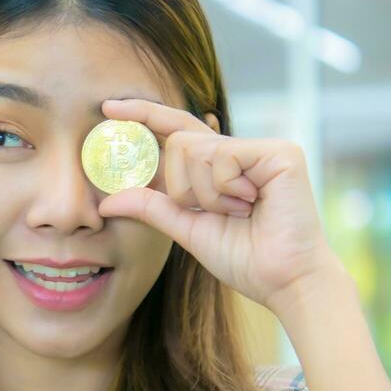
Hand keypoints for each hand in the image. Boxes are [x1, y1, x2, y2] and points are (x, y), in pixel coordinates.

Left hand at [95, 98, 344, 309]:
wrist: (284, 282)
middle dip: (181, 186)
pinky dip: (224, 188)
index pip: (176, 130)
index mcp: (220, 167)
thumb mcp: (188, 229)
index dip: (144, 115)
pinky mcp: (280, 152)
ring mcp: (262, 149)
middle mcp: (241, 152)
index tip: (107, 108)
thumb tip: (106, 202)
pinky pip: (222, 157)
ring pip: (195, 149)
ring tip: (239, 212)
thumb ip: (152, 208)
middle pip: (178, 142)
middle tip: (213, 211)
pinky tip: (251, 204)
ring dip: (205, 194)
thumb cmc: (246, 260)